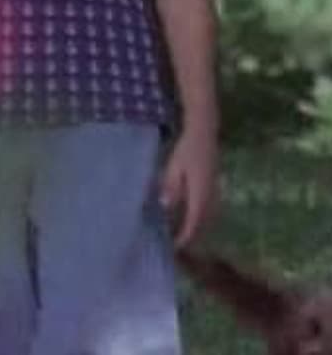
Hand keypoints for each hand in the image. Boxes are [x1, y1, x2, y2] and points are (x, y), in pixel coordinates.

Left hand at [160, 127, 218, 247]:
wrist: (204, 136)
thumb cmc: (186, 150)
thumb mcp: (173, 168)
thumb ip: (170, 188)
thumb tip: (165, 206)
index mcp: (200, 193)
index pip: (194, 222)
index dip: (185, 236)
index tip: (174, 246)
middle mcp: (212, 197)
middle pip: (203, 224)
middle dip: (191, 237)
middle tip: (174, 245)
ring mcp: (217, 193)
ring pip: (209, 219)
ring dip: (197, 229)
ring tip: (180, 236)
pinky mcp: (216, 189)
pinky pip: (211, 211)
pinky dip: (201, 219)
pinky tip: (190, 220)